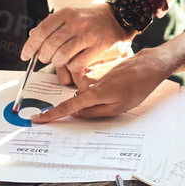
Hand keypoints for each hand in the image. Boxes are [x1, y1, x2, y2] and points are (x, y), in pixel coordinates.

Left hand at [22, 3, 134, 74]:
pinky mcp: (98, 48)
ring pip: (62, 56)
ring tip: (60, 60)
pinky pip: (77, 64)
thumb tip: (32, 36)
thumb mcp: (71, 15)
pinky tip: (74, 63)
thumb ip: (52, 26)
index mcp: (67, 13)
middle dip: (44, 56)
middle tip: (45, 58)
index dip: (31, 45)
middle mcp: (76, 22)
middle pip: (50, 45)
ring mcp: (88, 35)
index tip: (25, 55)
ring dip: (58, 63)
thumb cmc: (91, 19)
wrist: (119, 17)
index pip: (42, 30)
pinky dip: (72, 67)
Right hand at [35, 48, 170, 122]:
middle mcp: (87, 81)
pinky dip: (101, 87)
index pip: (67, 107)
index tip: (37, 118)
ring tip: (120, 91)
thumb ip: (93, 113)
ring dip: (98, 96)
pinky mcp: (96, 68)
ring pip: (87, 92)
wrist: (147, 66)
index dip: (51, 114)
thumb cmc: (137, 88)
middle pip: (79, 101)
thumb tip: (77, 114)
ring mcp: (91, 73)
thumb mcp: (117, 108)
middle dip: (90, 106)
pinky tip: (118, 83)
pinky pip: (92, 83)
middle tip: (113, 101)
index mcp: (92, 93)